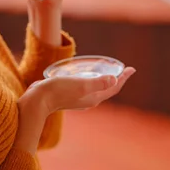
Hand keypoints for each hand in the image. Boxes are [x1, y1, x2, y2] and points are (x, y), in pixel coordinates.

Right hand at [13, 67, 135, 153]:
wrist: (38, 100)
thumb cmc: (59, 90)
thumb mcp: (81, 84)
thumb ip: (98, 82)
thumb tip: (115, 80)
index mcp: (93, 98)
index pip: (114, 87)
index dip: (124, 78)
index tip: (132, 68)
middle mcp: (88, 99)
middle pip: (107, 89)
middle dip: (117, 79)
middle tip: (124, 70)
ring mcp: (78, 98)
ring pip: (97, 88)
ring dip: (104, 80)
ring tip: (108, 72)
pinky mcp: (69, 94)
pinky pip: (86, 87)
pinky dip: (91, 80)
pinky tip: (86, 75)